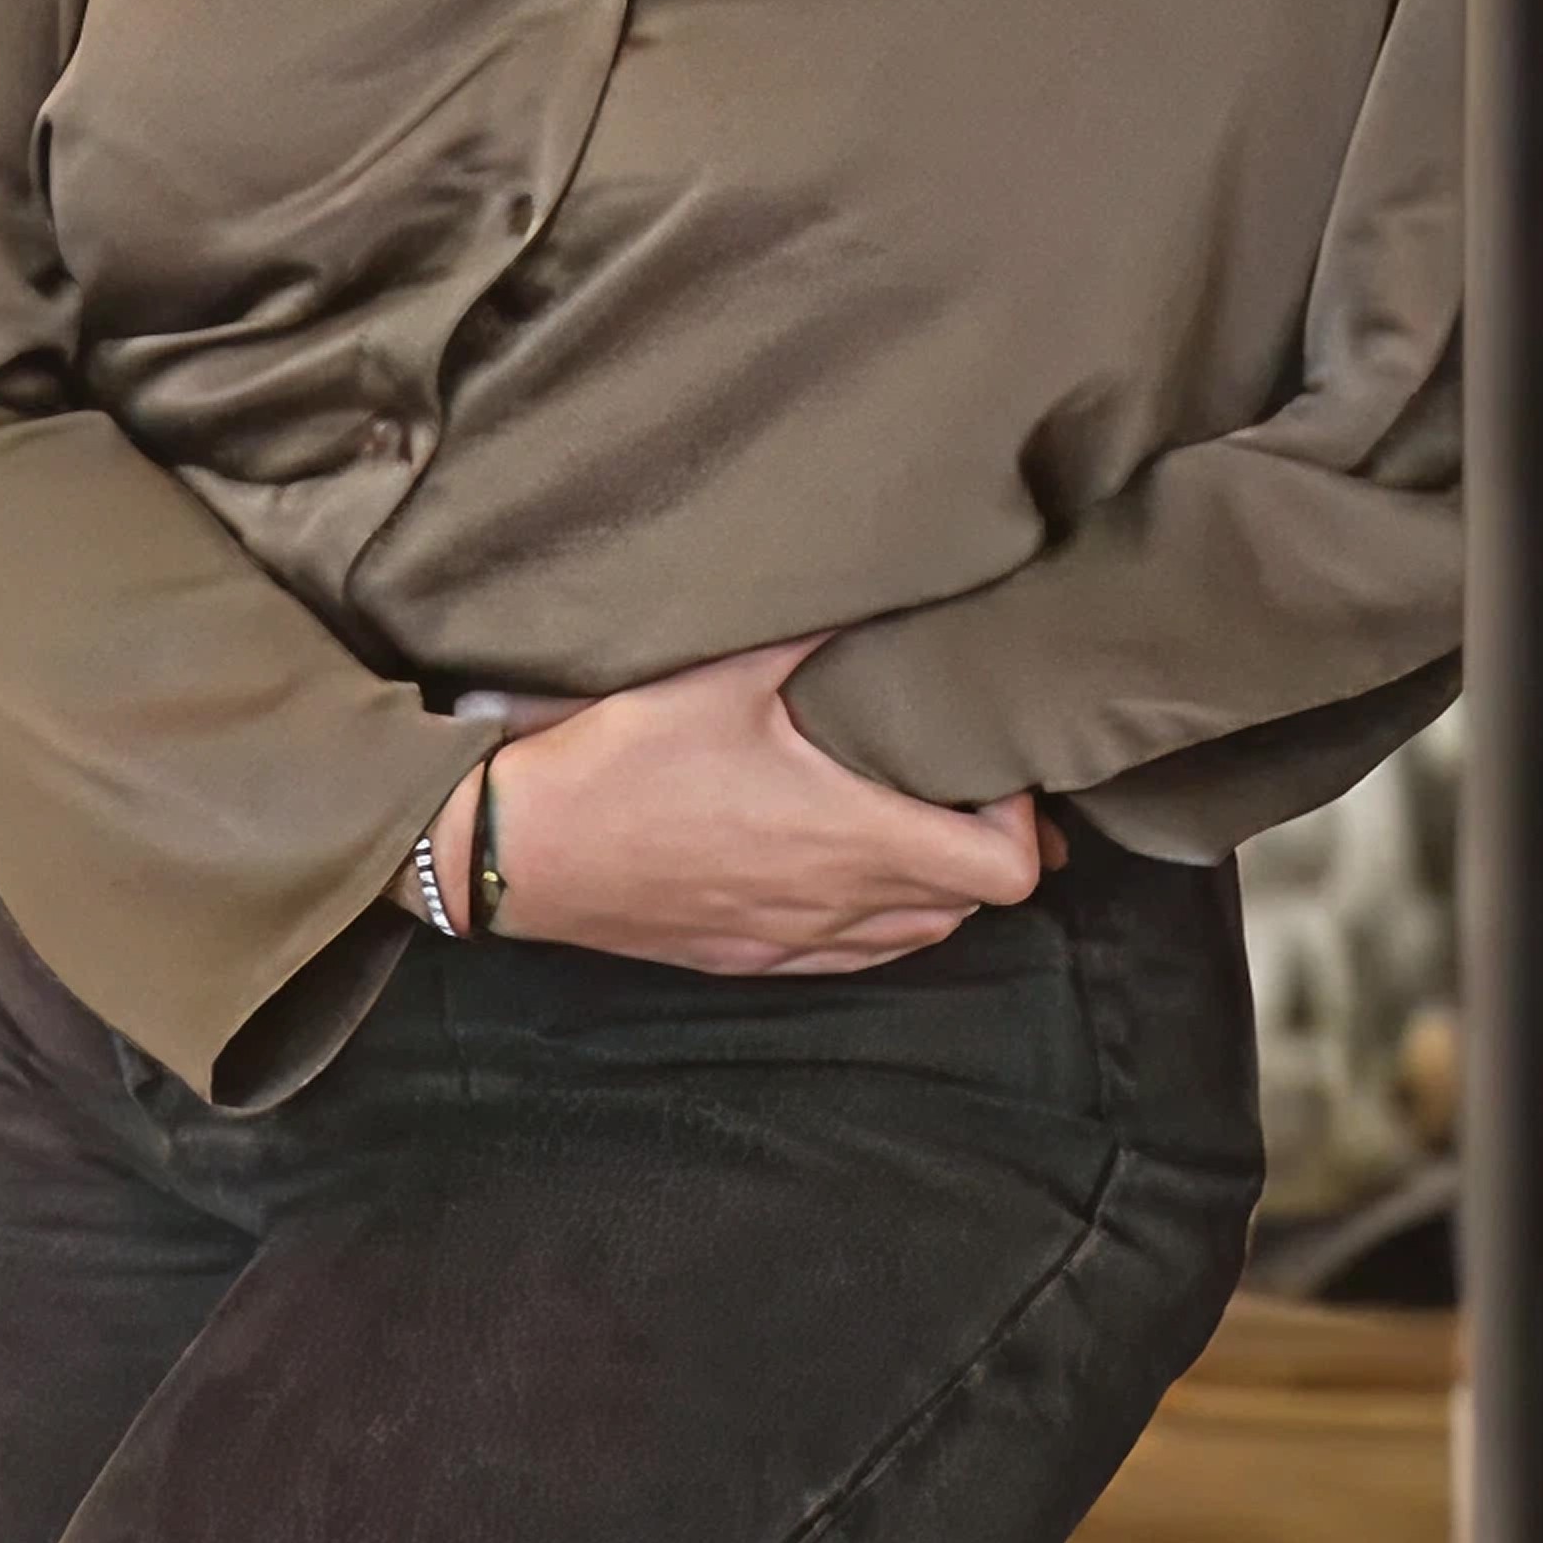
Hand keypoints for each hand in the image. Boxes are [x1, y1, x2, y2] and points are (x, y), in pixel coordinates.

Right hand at [449, 643, 1049, 980]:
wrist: (521, 850)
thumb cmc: (620, 761)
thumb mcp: (717, 676)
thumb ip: (808, 634)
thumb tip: (878, 585)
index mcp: (854, 835)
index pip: (1007, 871)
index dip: (1021, 823)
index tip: (987, 773)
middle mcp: (840, 902)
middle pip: (971, 906)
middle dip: (982, 848)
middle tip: (952, 786)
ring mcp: (795, 939)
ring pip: (914, 938)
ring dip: (930, 889)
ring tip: (902, 825)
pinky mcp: (749, 956)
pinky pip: (848, 957)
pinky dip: (872, 922)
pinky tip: (839, 875)